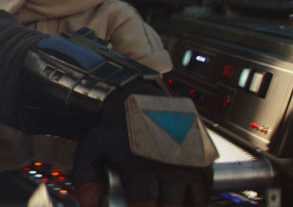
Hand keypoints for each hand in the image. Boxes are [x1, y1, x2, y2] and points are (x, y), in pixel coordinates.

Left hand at [72, 85, 213, 206]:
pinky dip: (196, 201)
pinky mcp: (201, 157)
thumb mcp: (92, 146)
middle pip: (170, 205)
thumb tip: (89, 204)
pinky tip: (183, 203)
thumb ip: (87, 178)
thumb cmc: (114, 126)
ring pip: (190, 200)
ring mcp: (186, 160)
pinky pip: (205, 189)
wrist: (136, 97)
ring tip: (165, 204)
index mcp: (138, 163)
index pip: (144, 203)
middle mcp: (165, 162)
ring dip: (177, 206)